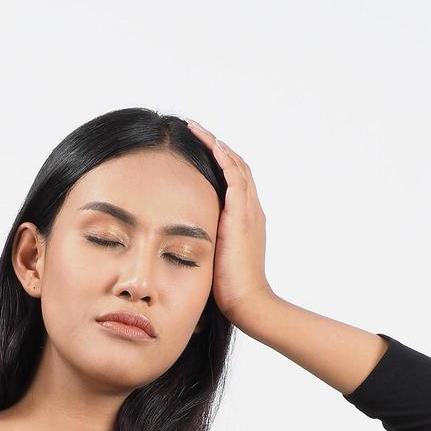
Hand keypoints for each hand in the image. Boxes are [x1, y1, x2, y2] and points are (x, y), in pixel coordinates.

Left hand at [185, 120, 279, 326]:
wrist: (248, 302)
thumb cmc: (228, 289)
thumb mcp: (214, 258)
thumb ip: (204, 243)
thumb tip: (179, 243)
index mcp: (244, 219)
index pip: (233, 181)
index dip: (217, 162)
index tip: (197, 149)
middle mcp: (251, 210)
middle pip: (236, 167)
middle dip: (215, 146)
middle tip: (193, 129)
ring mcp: (250, 211)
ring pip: (236, 166)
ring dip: (216, 145)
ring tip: (195, 129)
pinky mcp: (243, 215)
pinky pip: (235, 177)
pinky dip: (224, 158)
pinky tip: (210, 145)